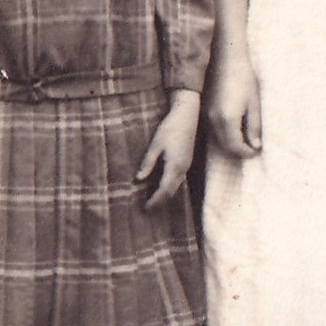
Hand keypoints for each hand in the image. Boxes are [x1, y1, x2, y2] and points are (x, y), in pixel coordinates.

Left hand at [138, 90, 200, 208]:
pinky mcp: (186, 161)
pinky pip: (178, 179)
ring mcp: (186, 165)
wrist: (187, 115)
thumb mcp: (155, 145)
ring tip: (153, 200)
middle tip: (147, 209)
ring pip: (176, 186)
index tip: (145, 209)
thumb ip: (148, 163)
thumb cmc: (170, 128)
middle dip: (160, 202)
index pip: (164, 190)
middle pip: (171, 191)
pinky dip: (170, 186)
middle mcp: (182, 169)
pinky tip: (162, 186)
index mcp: (174, 166)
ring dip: (165, 195)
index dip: (155, 201)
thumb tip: (138, 179)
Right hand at [207, 54, 259, 157]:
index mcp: (227, 119)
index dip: (248, 152)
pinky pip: (213, 129)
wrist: (225, 59)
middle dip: (239, 150)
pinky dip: (224, 134)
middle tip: (253, 146)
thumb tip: (255, 145)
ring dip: (231, 142)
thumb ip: (254, 127)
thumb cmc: (244, 79)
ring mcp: (206, 115)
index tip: (258, 150)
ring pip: (218, 139)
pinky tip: (235, 126)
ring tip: (245, 136)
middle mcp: (213, 120)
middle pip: (225, 146)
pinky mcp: (204, 109)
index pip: (236, 147)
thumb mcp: (254, 104)